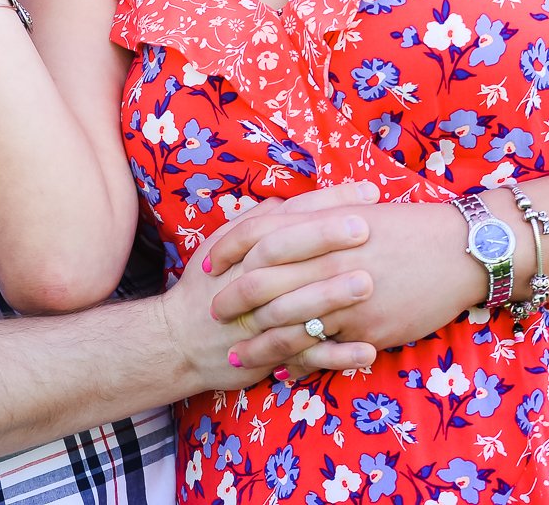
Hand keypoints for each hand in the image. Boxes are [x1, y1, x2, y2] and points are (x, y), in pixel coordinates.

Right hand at [162, 207, 377, 394]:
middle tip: (367, 227)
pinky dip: (336, 356)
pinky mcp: (267, 355)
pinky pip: (303, 355)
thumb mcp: (220, 245)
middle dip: (324, 239)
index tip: (367, 194)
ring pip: (293, 305)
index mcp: (244, 248)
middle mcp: (249, 279)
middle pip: (285, 253)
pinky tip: (368, 351)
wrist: (178, 340)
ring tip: (369, 284)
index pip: (287, 216)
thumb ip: (255, 223)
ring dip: (330, 295)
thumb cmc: (208, 286)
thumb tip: (285, 198)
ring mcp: (257, 320)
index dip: (326, 203)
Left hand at [207, 189, 480, 361]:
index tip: (207, 264)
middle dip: (232, 301)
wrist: (459, 251)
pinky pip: (324, 351)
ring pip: (288, 324)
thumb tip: (272, 213)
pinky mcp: (367, 330)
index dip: (227, 250)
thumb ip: (312, 215)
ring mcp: (346, 299)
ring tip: (237, 355)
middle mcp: (327, 261)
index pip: (257, 234)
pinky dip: (299, 362)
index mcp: (321, 226)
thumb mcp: (354, 210)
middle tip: (212, 314)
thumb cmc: (406, 228)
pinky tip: (283, 371)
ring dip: (258, 343)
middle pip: (263, 283)